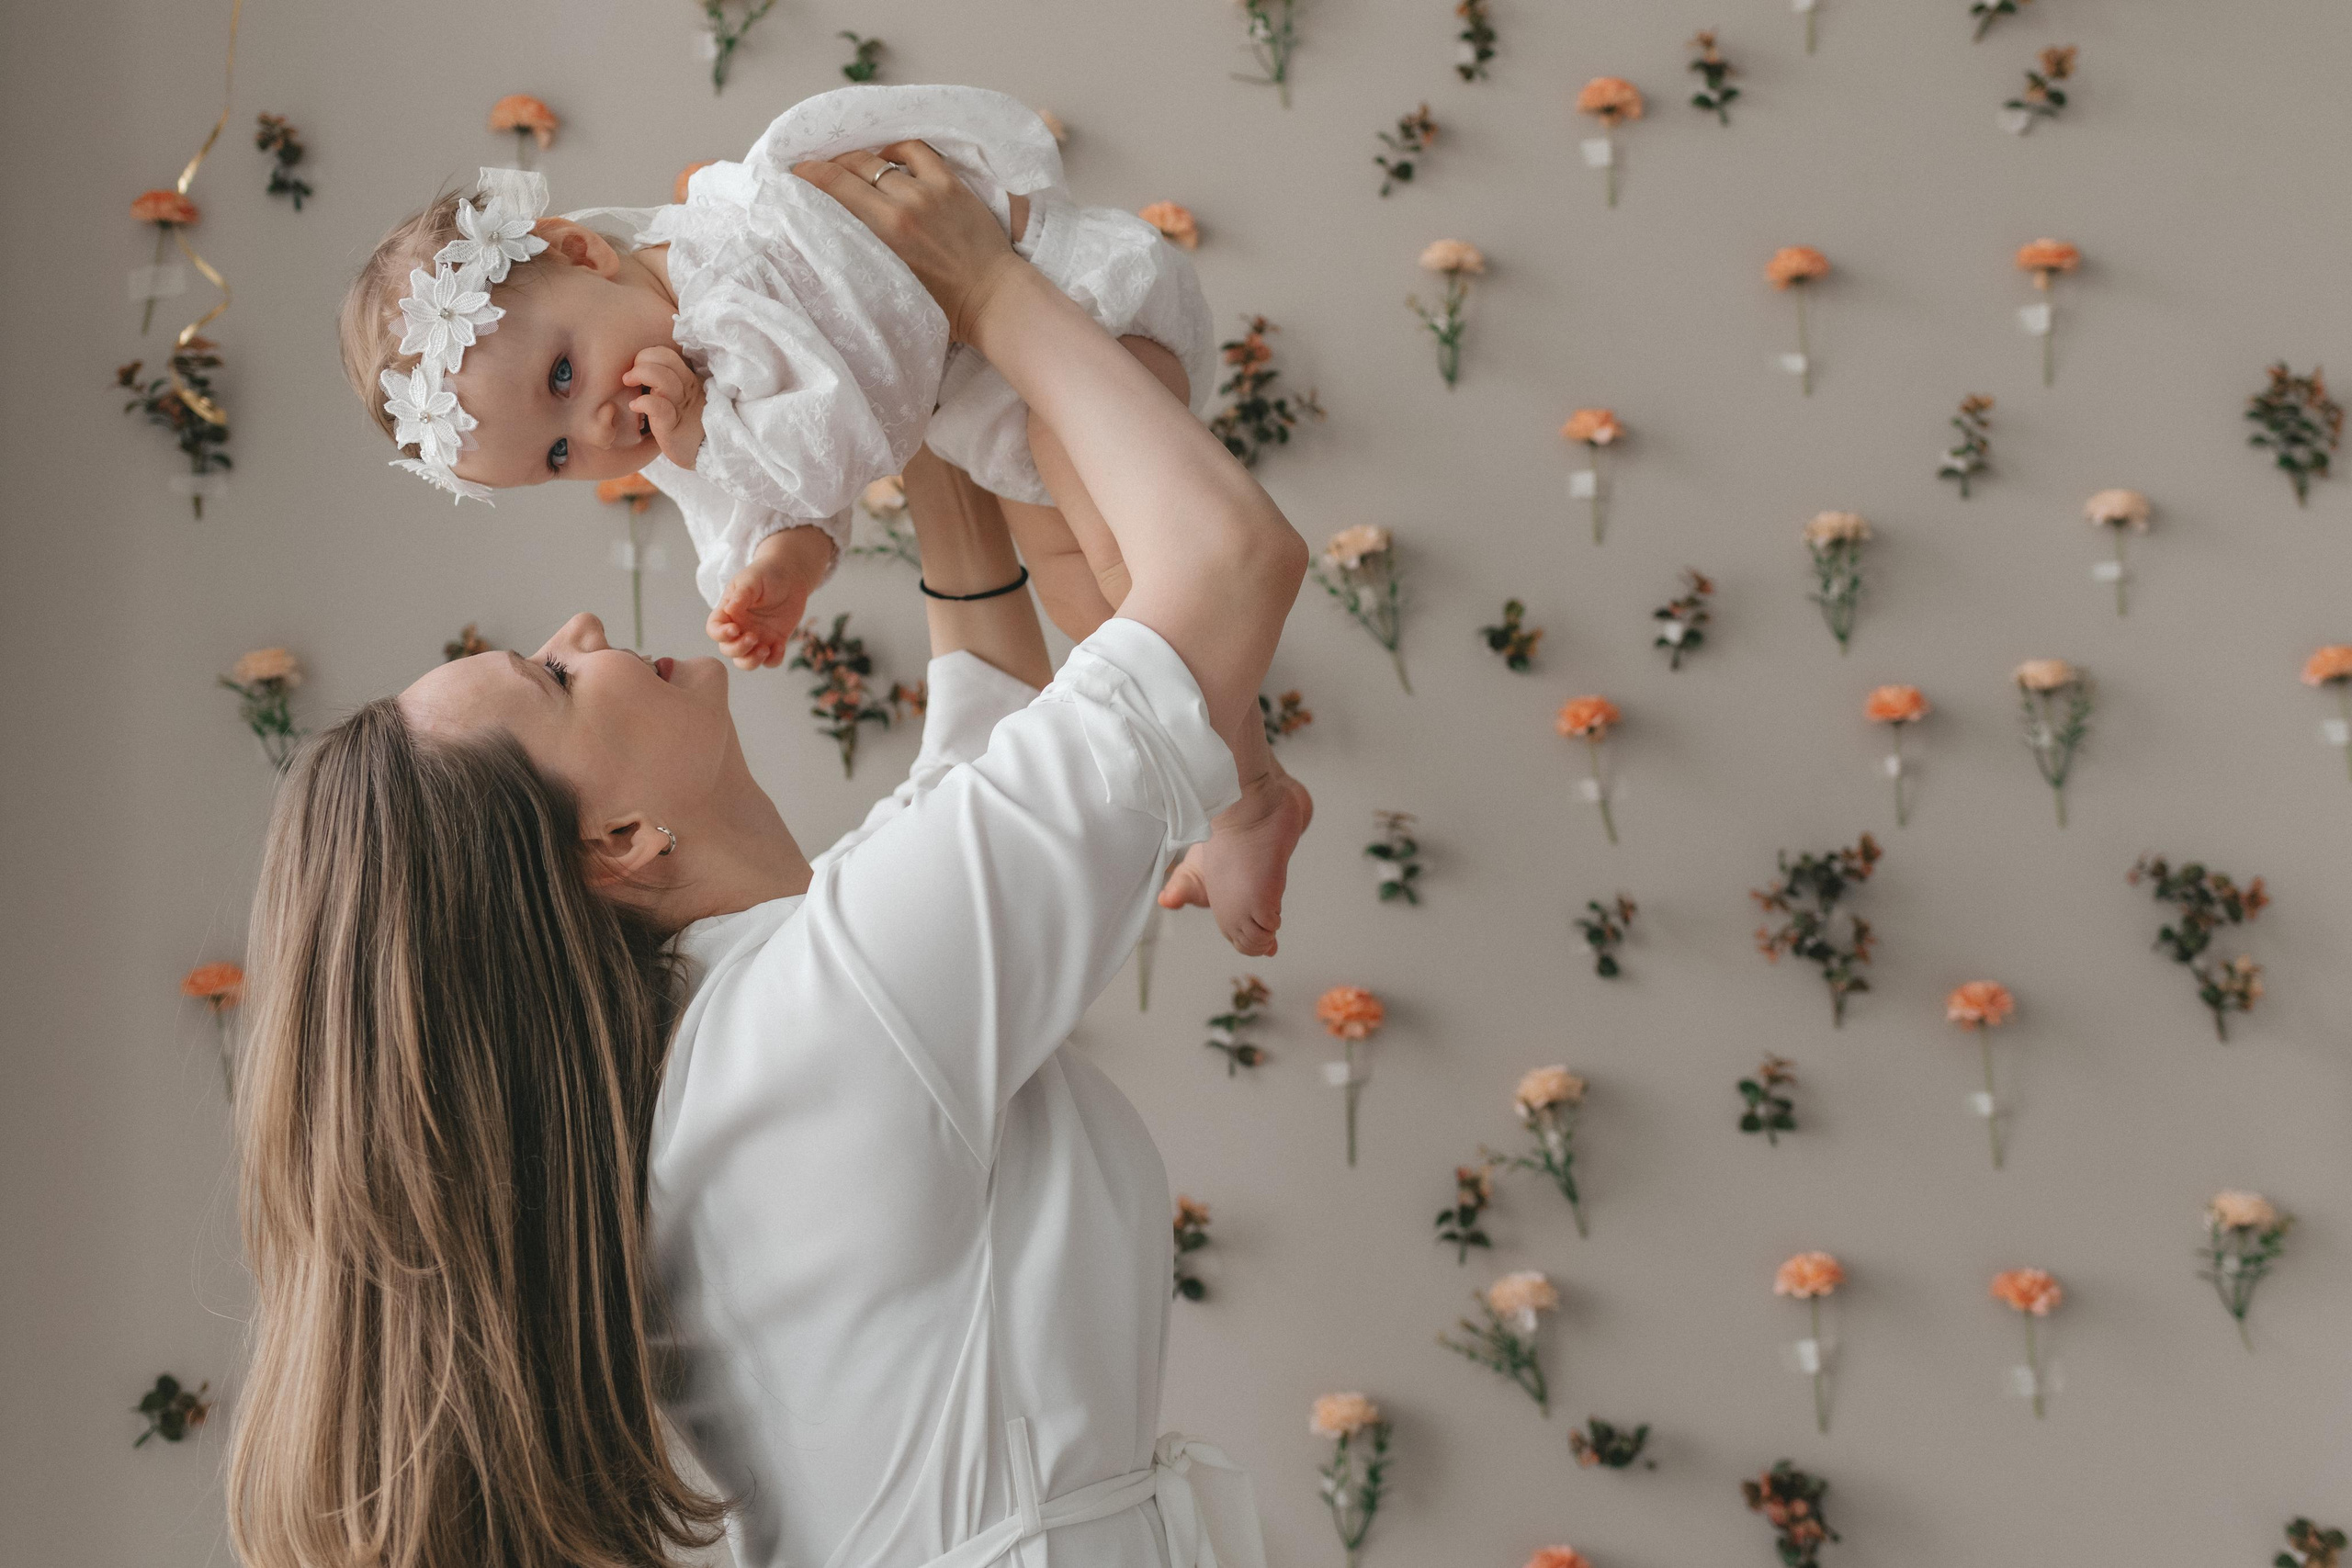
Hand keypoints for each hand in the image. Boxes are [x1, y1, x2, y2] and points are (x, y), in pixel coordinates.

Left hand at [624, 345, 705, 467]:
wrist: (704, 453)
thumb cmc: (687, 424)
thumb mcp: (681, 396)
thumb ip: (667, 380)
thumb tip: (642, 366)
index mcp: (687, 380)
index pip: (667, 355)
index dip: (648, 355)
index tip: (637, 369)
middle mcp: (686, 389)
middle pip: (666, 360)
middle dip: (642, 361)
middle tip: (630, 377)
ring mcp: (681, 407)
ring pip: (664, 379)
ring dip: (641, 375)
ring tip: (629, 384)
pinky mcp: (672, 427)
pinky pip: (659, 407)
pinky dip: (643, 402)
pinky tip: (635, 406)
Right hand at [706, 525, 833, 669]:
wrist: (791, 576)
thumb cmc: (766, 574)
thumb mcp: (752, 580)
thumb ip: (741, 595)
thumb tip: (729, 610)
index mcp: (728, 612)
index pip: (714, 630)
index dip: (720, 635)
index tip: (735, 629)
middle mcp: (739, 628)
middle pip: (728, 650)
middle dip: (738, 649)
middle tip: (754, 636)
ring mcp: (757, 637)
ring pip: (745, 662)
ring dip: (752, 661)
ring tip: (766, 648)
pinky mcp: (774, 642)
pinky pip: (770, 661)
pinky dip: (773, 660)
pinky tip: (781, 645)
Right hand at [791, 140, 1029, 342]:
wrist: (992, 299)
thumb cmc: (942, 306)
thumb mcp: (890, 284)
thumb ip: (862, 254)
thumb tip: (833, 231)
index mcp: (885, 233)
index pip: (835, 188)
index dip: (809, 174)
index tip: (795, 173)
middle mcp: (903, 206)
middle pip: (851, 169)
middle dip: (827, 165)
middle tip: (816, 169)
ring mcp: (929, 191)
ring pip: (879, 158)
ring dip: (858, 159)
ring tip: (849, 164)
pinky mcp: (951, 184)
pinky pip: (915, 150)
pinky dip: (895, 149)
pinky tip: (888, 157)